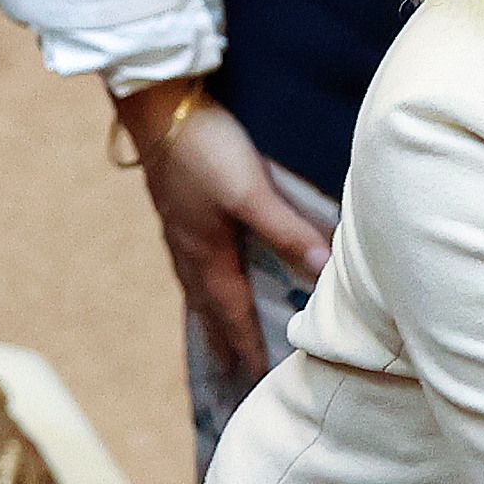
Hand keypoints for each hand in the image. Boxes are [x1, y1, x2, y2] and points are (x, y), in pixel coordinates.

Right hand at [119, 81, 334, 381]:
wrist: (158, 104)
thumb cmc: (204, 150)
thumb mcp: (251, 193)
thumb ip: (288, 232)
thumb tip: (325, 271)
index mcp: (206, 255)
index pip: (232, 314)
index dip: (247, 346)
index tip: (258, 379)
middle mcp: (189, 250)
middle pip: (210, 308)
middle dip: (224, 341)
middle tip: (233, 375)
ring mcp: (180, 230)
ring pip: (199, 286)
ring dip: (212, 314)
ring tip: (219, 337)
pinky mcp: (180, 209)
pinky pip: (193, 263)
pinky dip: (204, 283)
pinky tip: (208, 275)